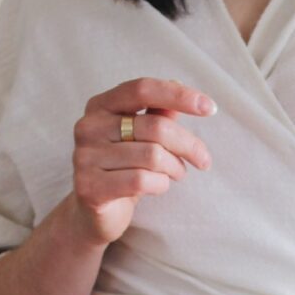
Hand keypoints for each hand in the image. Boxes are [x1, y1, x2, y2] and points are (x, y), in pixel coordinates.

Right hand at [71, 76, 215, 246]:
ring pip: (153, 156)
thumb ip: (157, 112)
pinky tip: (159, 186)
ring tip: (176, 174)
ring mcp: (85, 157)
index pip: (142, 89)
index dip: (178, 95)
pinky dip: (161, 184)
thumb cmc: (122, 167)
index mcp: (100, 105)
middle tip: (203, 160)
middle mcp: (88, 127)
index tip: (209, 108)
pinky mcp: (90, 187)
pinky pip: (141, 180)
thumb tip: (178, 82)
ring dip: (175, 168)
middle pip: (155, 127)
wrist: (94, 212)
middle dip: (188, 145)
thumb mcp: (140, 137)